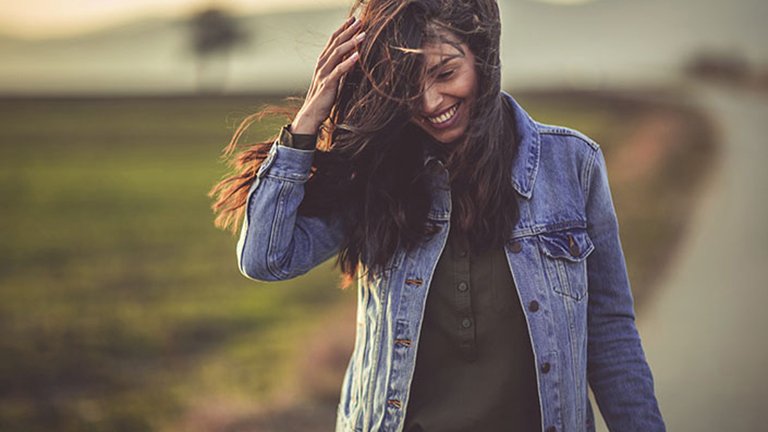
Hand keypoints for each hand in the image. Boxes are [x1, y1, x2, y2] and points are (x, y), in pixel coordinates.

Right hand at [291, 16, 364, 134]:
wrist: (311, 114)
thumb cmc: (323, 97)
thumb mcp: (333, 79)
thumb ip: (340, 67)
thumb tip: (353, 56)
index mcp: (322, 62)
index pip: (333, 40)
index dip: (343, 28)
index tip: (353, 19)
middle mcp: (322, 64)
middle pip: (336, 43)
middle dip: (349, 31)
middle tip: (360, 21)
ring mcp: (324, 73)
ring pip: (338, 53)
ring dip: (351, 43)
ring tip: (363, 35)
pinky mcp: (328, 84)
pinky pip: (339, 71)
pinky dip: (348, 62)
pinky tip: (357, 56)